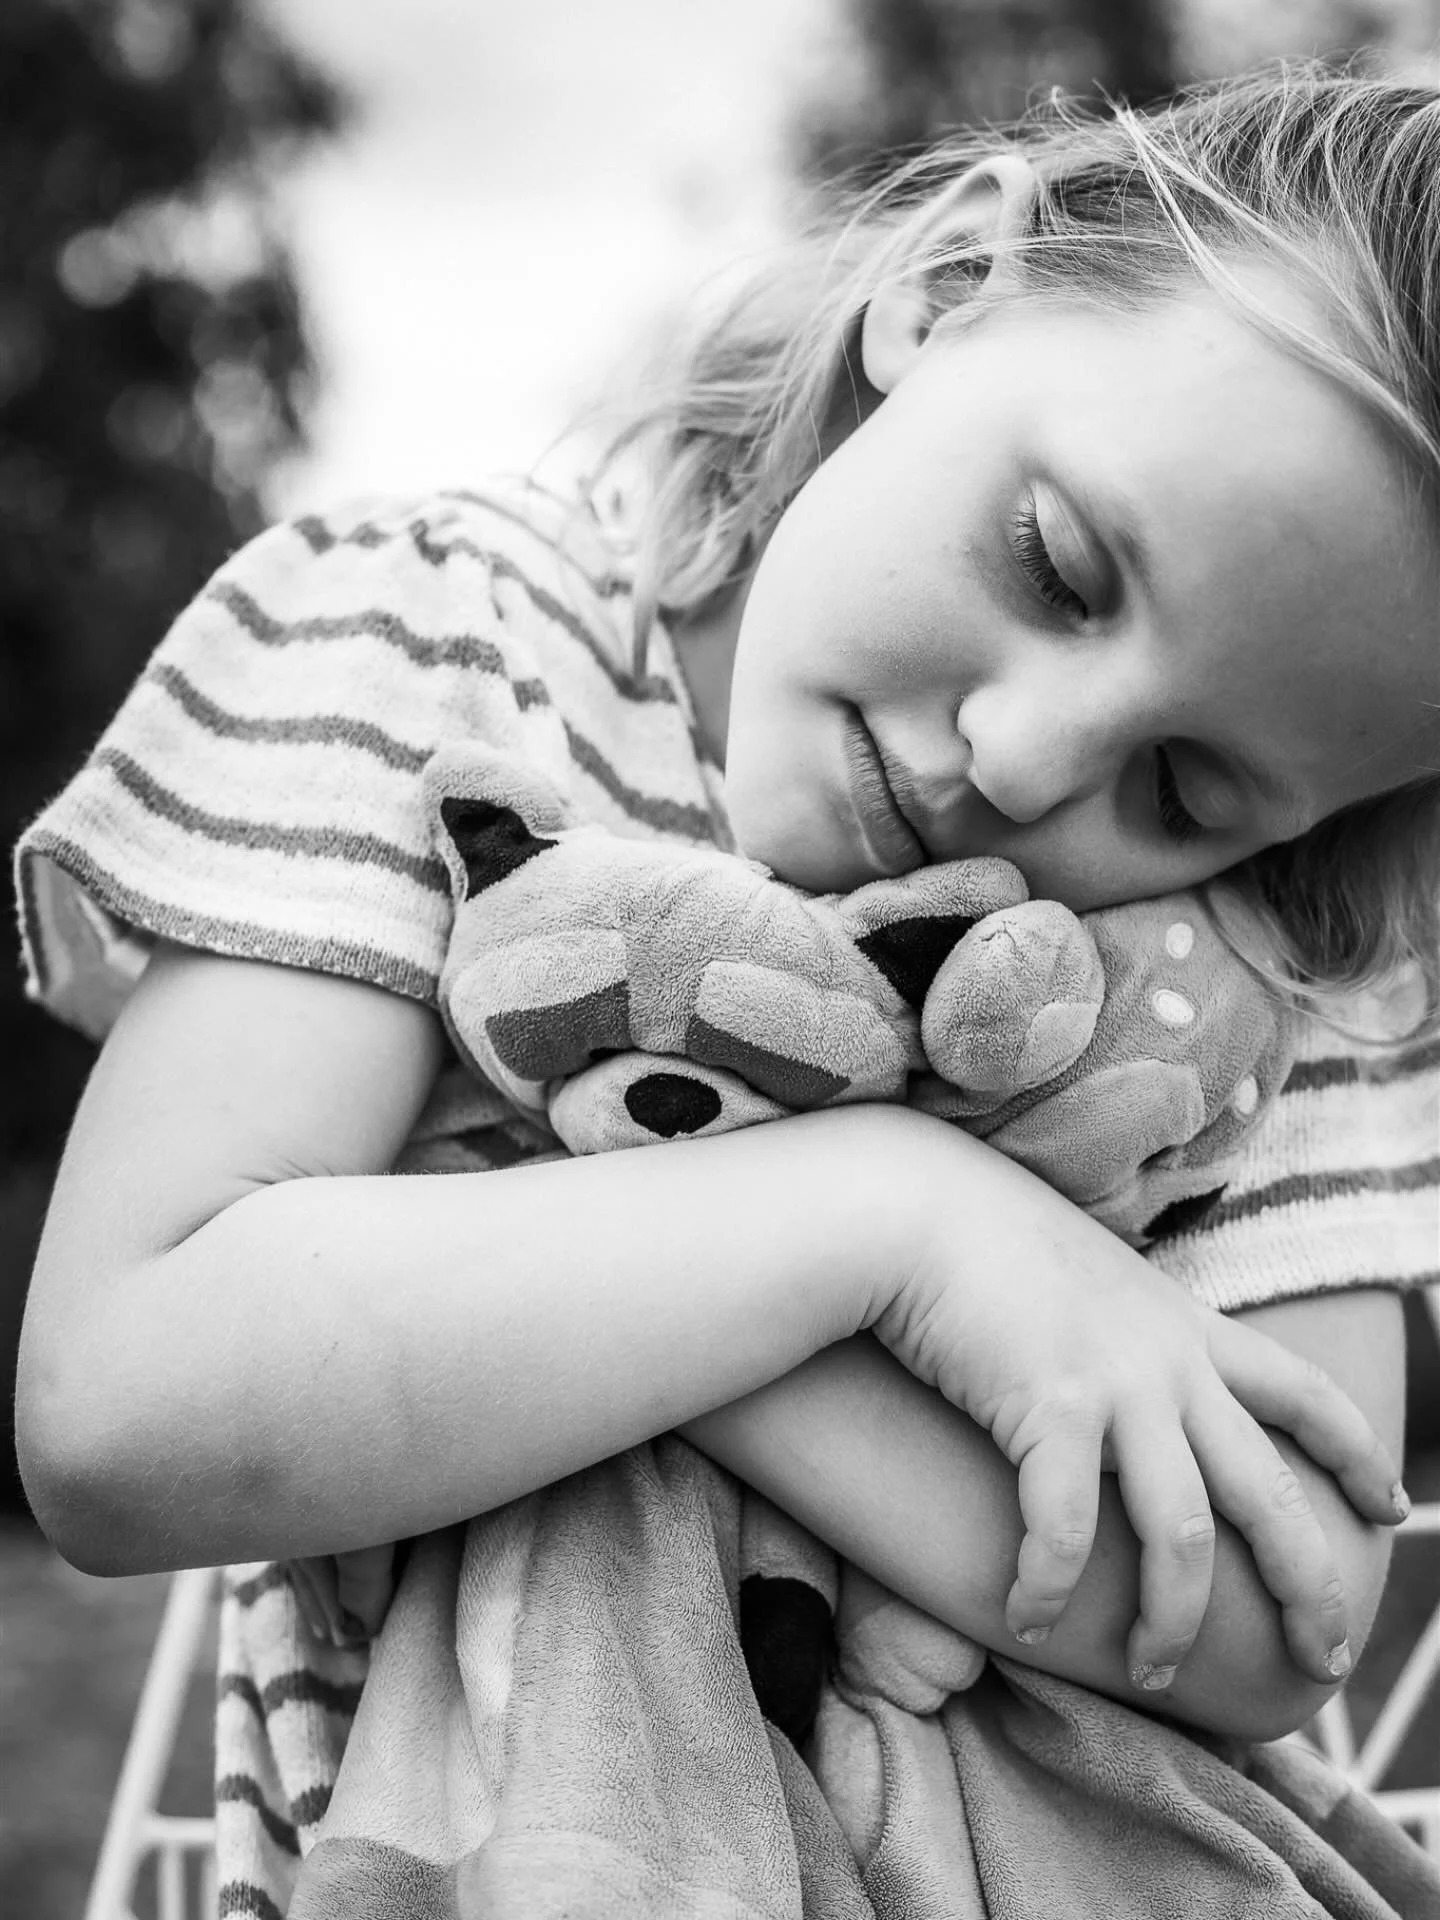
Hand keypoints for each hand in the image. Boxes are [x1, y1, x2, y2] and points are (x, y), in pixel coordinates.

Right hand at [870, 1169, 1405, 1692]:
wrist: (916, 1205)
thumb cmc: (981, 1241)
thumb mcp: (1087, 1278)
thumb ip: (1123, 1331)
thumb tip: (1119, 1377)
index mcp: (1186, 1327)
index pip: (1305, 1392)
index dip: (1358, 1454)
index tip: (1393, 1508)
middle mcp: (1169, 1362)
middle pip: (1271, 1495)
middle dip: (1311, 1588)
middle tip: (1324, 1660)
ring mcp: (1117, 1385)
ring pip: (1186, 1538)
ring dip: (1172, 1623)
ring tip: (1153, 1676)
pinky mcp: (1050, 1408)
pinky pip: (1069, 1531)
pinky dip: (1051, 1588)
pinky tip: (1029, 1618)